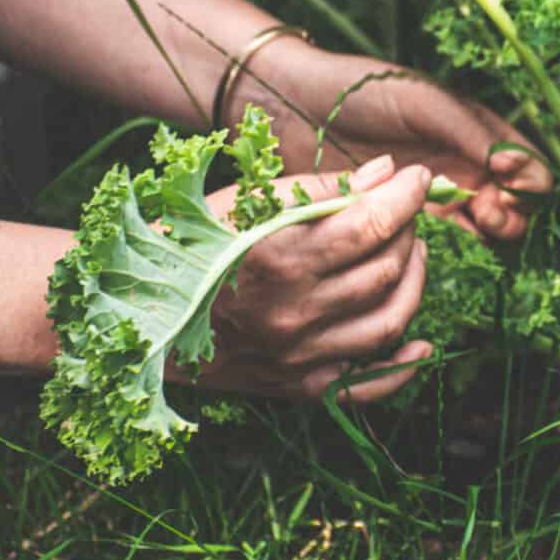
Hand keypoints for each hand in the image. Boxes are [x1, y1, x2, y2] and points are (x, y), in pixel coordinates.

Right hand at [189, 155, 433, 402]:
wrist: (136, 318)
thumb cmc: (188, 246)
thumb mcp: (243, 203)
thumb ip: (318, 188)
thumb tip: (384, 173)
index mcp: (277, 257)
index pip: (369, 223)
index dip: (406, 196)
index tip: (419, 177)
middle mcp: (293, 311)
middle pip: (385, 268)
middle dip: (408, 231)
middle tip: (406, 210)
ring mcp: (298, 355)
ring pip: (389, 320)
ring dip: (414, 281)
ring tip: (411, 253)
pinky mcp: (298, 386)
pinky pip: (367, 385)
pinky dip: (403, 366)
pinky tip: (422, 342)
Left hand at [266, 50, 554, 239]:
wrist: (298, 109)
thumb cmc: (366, 92)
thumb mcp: (425, 103)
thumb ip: (471, 131)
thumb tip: (512, 165)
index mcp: (478, 133)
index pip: (528, 165)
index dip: (529, 178)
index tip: (507, 179)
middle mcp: (467, 167)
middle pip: (515, 203)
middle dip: (513, 210)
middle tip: (488, 209)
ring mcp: (440, 196)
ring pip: (486, 228)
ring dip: (490, 231)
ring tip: (474, 221)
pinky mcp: (409, 221)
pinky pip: (446, 242)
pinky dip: (455, 246)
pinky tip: (443, 236)